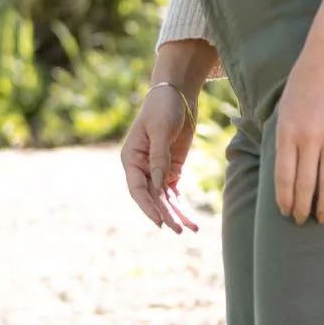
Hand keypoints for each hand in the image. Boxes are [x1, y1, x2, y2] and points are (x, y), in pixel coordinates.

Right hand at [122, 81, 200, 232]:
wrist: (177, 94)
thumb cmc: (162, 108)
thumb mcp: (160, 130)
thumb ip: (159, 157)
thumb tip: (158, 185)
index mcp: (131, 159)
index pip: (138, 189)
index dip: (147, 207)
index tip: (159, 222)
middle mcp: (141, 168)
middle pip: (153, 198)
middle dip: (166, 214)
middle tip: (178, 230)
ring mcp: (157, 170)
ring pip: (165, 199)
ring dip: (176, 214)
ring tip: (190, 230)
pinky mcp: (172, 169)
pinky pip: (176, 193)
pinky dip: (183, 206)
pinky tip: (192, 220)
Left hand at [275, 38, 323, 223]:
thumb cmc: (304, 81)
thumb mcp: (284, 108)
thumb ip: (284, 137)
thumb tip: (284, 169)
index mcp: (286, 132)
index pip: (284, 177)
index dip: (285, 199)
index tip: (286, 212)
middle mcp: (308, 137)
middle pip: (306, 184)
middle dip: (303, 207)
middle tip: (303, 221)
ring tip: (322, 216)